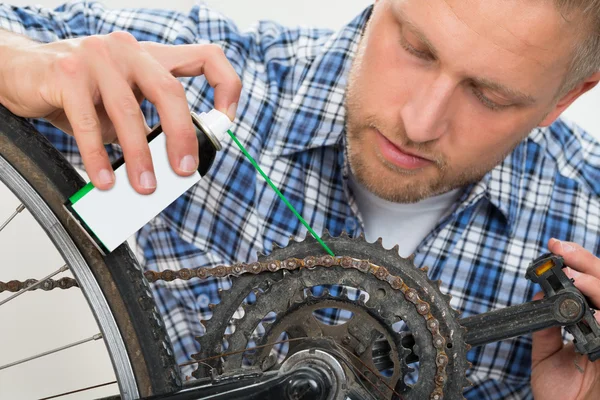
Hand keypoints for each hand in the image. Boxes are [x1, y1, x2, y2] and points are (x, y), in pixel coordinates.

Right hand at [0, 32, 241, 193]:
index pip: (205, 57)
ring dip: (140, 156)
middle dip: (182, 135)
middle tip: (184, 170)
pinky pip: (89, 123)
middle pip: (170, 92)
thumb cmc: (79, 92)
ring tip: (144, 186)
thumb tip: (170, 165)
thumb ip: (148, 124)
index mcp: (151, 56)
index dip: (225, 87)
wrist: (20, 73)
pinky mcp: (67, 71)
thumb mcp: (121, 105)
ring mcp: (97, 56)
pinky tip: (104, 180)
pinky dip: (98, 157)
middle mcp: (129, 50)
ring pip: (129, 112)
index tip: (226, 121)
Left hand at [531, 238, 599, 399]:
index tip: (556, 246)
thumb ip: (546, 328)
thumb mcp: (548, 356)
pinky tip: (594, 315)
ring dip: (597, 287)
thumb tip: (539, 299)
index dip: (578, 263)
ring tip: (575, 280)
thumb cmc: (563, 394)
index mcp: (593, 323)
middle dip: (586, 264)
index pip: (591, 285)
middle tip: (563, 252)